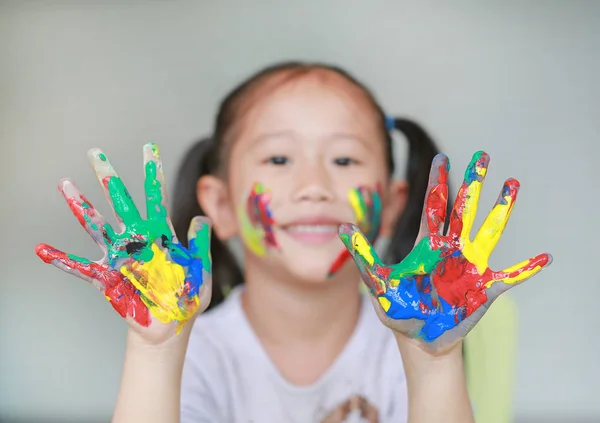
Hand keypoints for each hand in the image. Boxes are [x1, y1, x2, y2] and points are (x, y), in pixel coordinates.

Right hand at [35, 143, 211, 343]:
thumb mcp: (201, 268)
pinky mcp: (109, 279)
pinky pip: (82, 268)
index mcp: (160, 235)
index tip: (149, 148)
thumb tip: (202, 217)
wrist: (172, 326)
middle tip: (95, 153)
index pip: (156, 198)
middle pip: (121, 203)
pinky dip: (62, 260)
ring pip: (98, 226)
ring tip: (65, 184)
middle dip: (109, 178)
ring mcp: (120, 257)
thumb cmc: (188, 297)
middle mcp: (137, 240)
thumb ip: (200, 244)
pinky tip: (43, 249)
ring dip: (82, 207)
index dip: (153, 174)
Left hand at [339, 151, 551, 351]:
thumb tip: (340, 228)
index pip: (433, 207)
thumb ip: (362, 255)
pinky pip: (509, 277)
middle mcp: (451, 250)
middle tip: (482, 155)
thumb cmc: (399, 311)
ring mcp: (469, 267)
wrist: (418, 341)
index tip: (441, 159)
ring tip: (512, 184)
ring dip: (500, 209)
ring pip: (488, 231)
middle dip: (472, 183)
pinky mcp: (483, 289)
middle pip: (464, 210)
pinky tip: (545, 257)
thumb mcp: (377, 283)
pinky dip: (525, 269)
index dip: (436, 183)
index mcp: (427, 246)